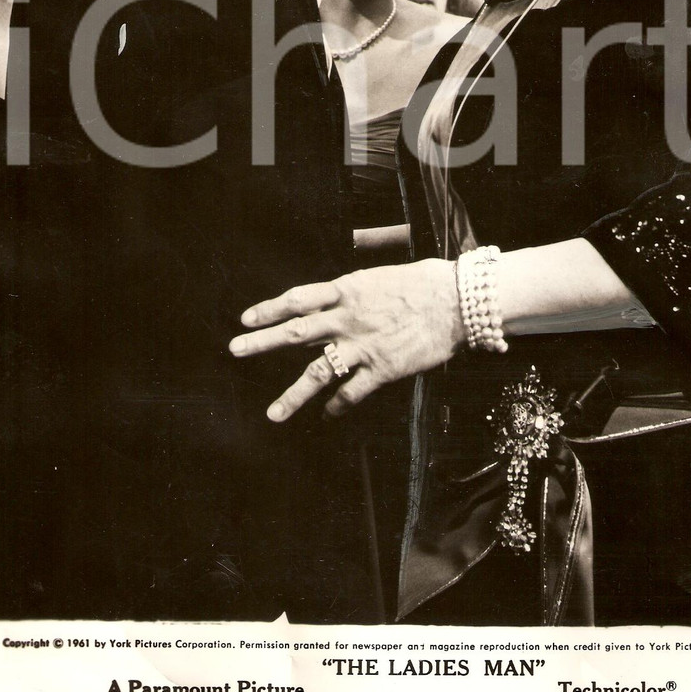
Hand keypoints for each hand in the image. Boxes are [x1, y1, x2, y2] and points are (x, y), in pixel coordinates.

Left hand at [229, 258, 463, 420]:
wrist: (456, 301)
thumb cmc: (423, 283)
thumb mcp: (381, 276)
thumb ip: (355, 289)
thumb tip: (339, 293)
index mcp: (347, 290)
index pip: (299, 299)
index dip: (270, 308)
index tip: (246, 317)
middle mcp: (348, 318)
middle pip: (296, 332)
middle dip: (262, 342)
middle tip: (235, 350)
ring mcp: (363, 345)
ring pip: (318, 372)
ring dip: (292, 395)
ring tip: (272, 414)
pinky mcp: (382, 368)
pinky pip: (351, 392)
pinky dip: (337, 405)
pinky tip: (328, 415)